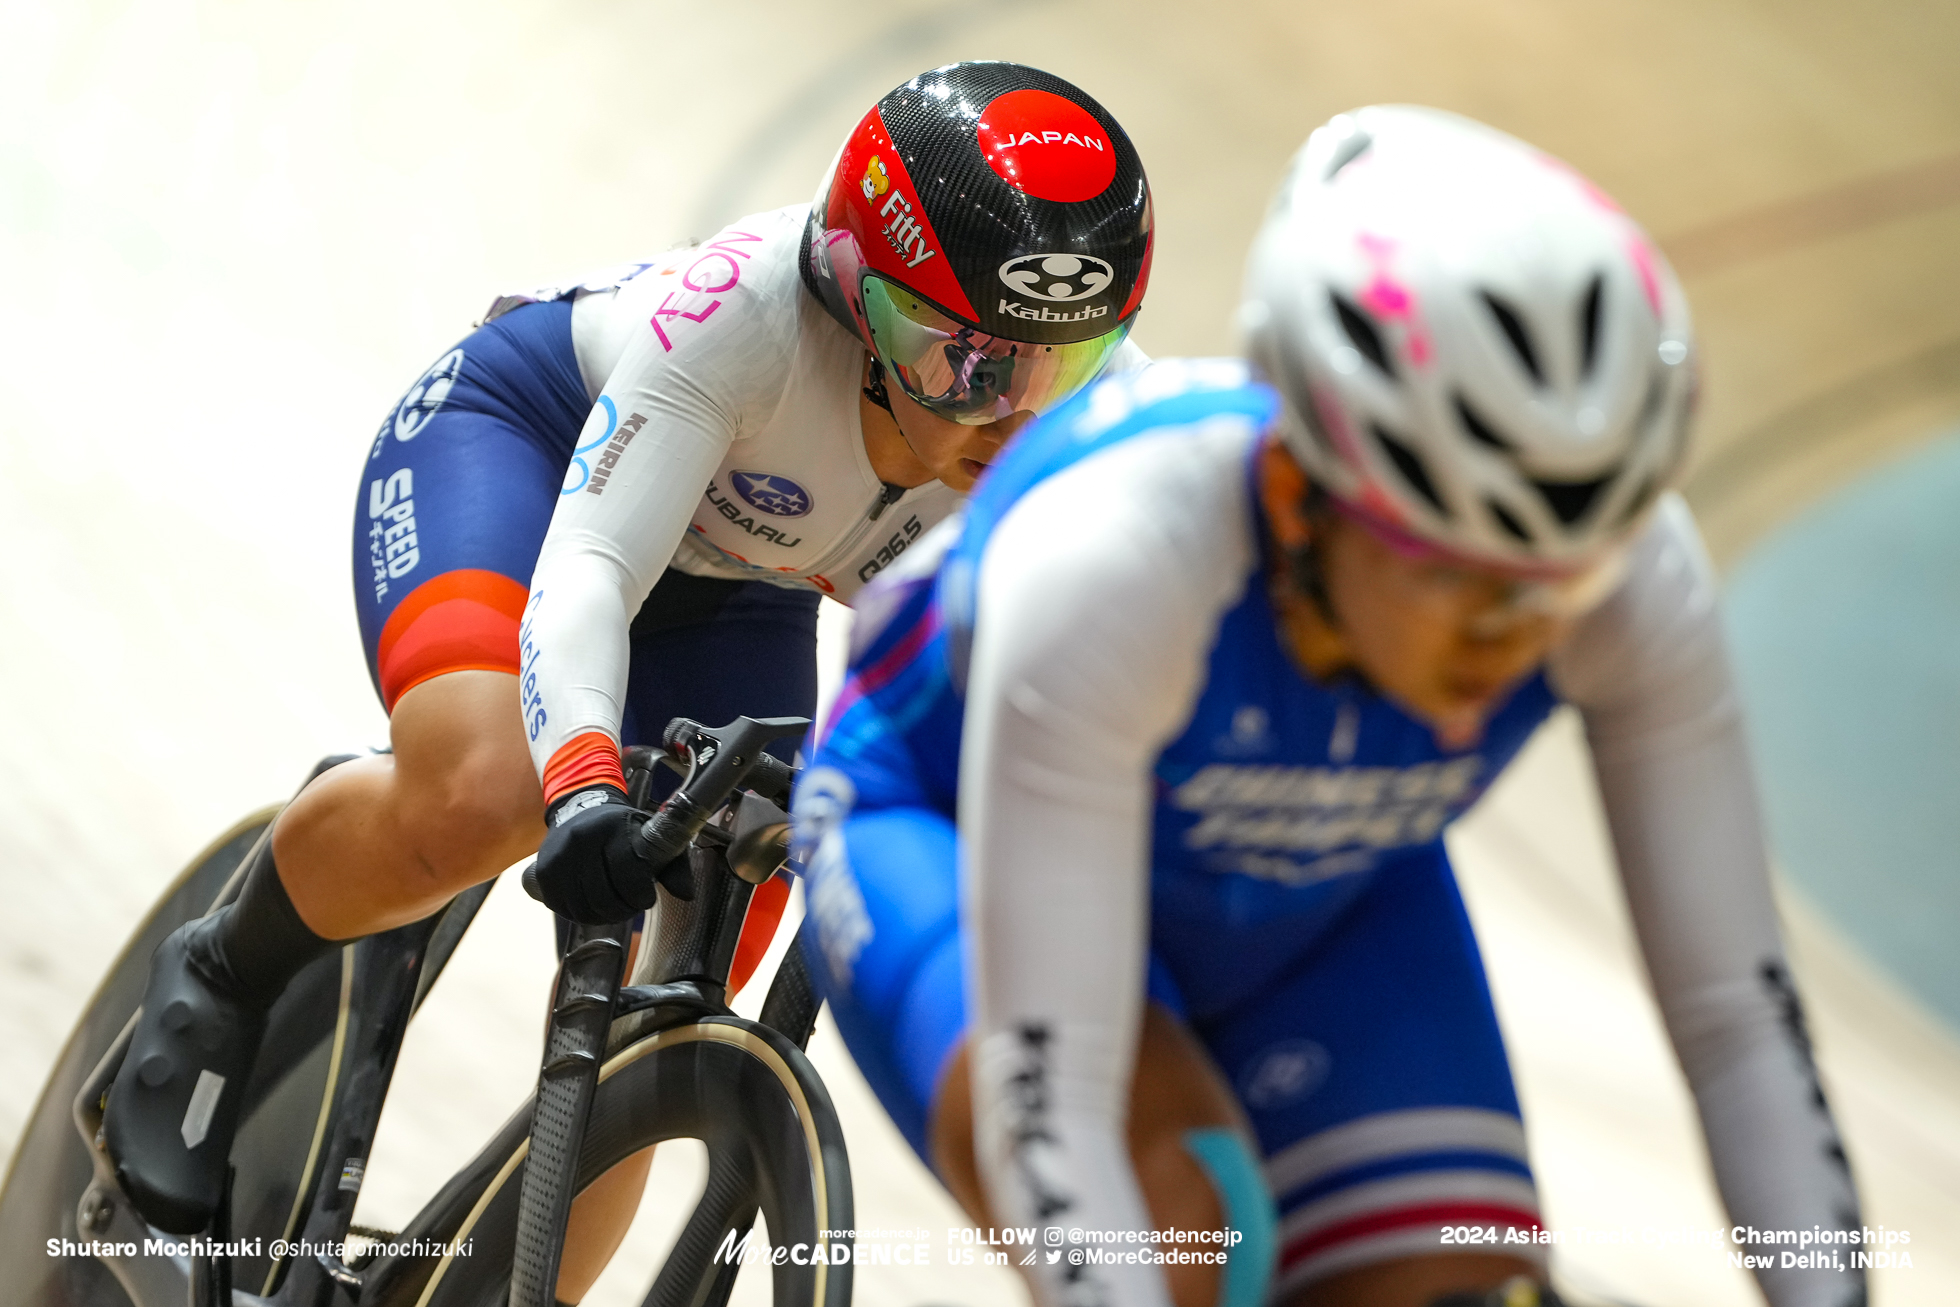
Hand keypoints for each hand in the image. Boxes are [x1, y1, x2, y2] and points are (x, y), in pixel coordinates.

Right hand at [527, 787, 684, 923]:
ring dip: (603, 916)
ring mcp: (558, 857)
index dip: (641, 895)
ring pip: (583, 907)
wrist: (580, 807)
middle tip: (631, 906)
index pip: (628, 872)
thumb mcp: (650, 835)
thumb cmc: (621, 827)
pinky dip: (581, 915)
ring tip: (614, 909)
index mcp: (611, 828)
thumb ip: (673, 865)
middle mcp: (581, 840)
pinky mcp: (544, 872)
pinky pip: (564, 908)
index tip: (647, 898)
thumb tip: (686, 895)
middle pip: (604, 896)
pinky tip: (593, 908)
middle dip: (624, 909)